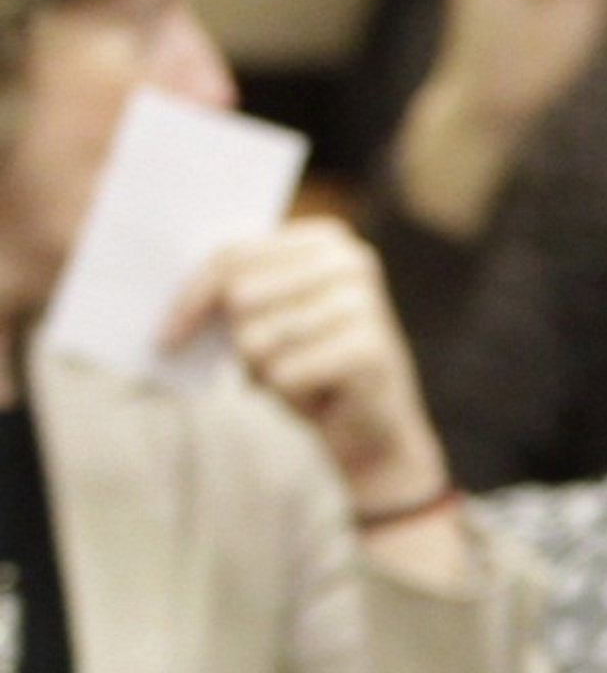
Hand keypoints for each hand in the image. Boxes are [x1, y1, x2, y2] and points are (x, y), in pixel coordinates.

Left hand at [168, 218, 448, 510]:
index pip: (232, 255)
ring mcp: (363, 304)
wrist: (374, 433)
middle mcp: (349, 262)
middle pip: (240, 296)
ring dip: (268, 374)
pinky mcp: (368, 351)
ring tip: (304, 379)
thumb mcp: (271, 320)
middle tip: (272, 367)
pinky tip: (322, 398)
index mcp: (325, 239)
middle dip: (242, 344)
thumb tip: (174, 299)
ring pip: (257, 339)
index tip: (165, 338)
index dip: (190, 298)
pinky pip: (284, 374)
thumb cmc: (313, 370)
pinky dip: (291, 398)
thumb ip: (234, 291)